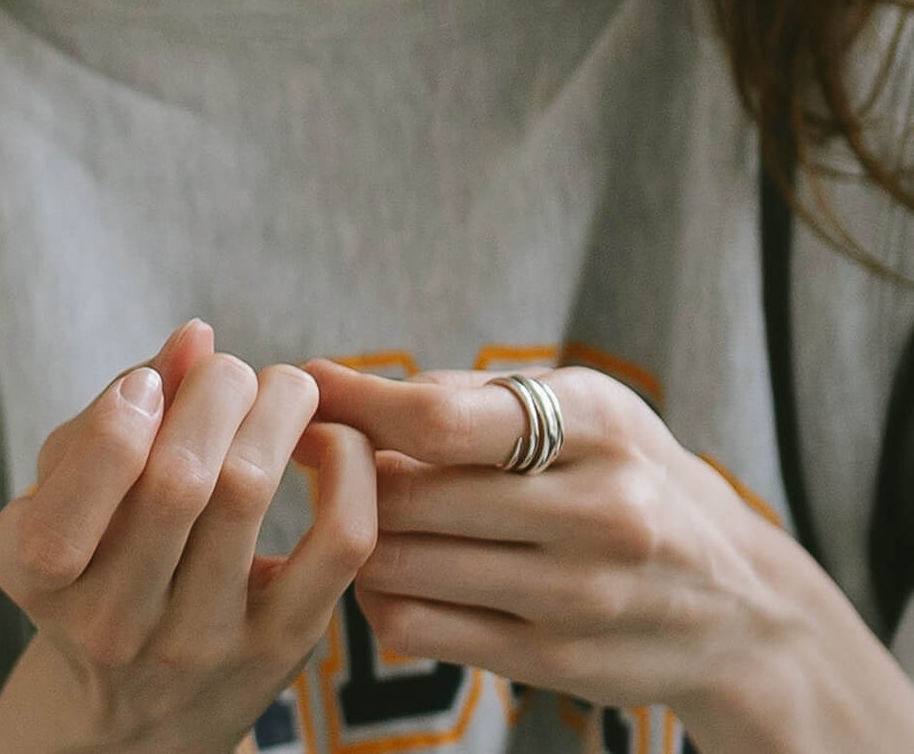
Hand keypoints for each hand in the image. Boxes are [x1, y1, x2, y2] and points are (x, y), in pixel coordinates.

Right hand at [0, 320, 377, 753]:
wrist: (137, 706)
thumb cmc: (97, 555)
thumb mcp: (68, 488)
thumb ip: (116, 407)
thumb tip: (196, 338)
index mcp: (37, 576)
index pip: (67, 508)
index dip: (115, 421)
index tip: (148, 385)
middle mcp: (113, 625)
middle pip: (177, 479)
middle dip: (214, 389)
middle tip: (227, 371)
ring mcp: (200, 643)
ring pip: (249, 494)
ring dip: (276, 407)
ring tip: (279, 386)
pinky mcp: (284, 645)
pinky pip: (338, 542)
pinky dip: (345, 465)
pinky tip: (326, 438)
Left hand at [301, 359, 790, 722]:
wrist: (740, 605)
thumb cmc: (630, 474)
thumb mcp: (584, 406)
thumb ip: (470, 395)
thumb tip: (342, 389)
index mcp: (598, 427)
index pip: (443, 419)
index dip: (359, 403)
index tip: (309, 385)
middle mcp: (599, 514)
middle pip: (411, 495)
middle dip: (346, 469)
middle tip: (319, 451)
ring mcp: (578, 598)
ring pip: (402, 566)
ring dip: (358, 535)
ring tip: (358, 509)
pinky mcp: (554, 664)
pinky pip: (418, 630)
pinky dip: (377, 597)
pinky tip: (389, 570)